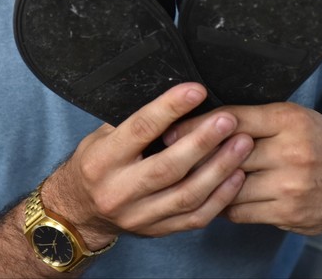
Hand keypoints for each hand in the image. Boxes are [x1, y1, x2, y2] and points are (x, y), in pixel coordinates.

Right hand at [41, 83, 253, 243]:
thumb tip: (177, 96)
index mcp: (102, 160)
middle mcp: (119, 191)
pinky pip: (195, 218)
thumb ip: (134, 122)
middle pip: (168, 167)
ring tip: (242, 144)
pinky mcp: (156, 232)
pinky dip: (220, 198)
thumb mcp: (101, 137)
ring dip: (220, 169)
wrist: (79, 213)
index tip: (196, 90)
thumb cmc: (96, 164)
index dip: (170, 108)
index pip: (139, 130)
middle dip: (203, 141)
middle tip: (229, 120)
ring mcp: (139, 216)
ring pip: (187, 196)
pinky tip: (237, 177)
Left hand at [166, 103, 321, 236]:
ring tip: (192, 179)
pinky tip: (221, 198)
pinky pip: (240, 211)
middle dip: (195, 154)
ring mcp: (290, 185)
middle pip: (228, 152)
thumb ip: (259, 119)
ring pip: (230, 185)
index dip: (198, 124)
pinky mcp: (288, 213)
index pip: (233, 118)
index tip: (172, 128)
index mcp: (290, 119)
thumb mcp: (298, 120)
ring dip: (209, 184)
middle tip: (169, 155)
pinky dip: (226, 205)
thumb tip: (209, 123)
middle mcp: (291, 150)